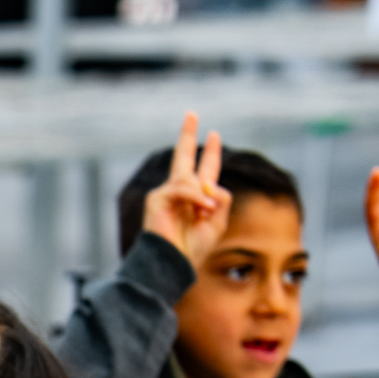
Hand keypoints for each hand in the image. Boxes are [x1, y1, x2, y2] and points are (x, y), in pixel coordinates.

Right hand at [143, 112, 233, 270]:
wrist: (173, 263)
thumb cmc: (193, 249)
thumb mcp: (218, 222)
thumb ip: (222, 199)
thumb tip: (211, 183)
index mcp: (196, 197)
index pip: (205, 169)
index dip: (211, 152)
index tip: (214, 134)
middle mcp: (180, 192)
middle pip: (183, 156)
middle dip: (187, 134)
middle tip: (191, 114)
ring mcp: (166, 194)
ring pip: (189, 178)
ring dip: (202, 195)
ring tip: (206, 213)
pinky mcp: (157, 199)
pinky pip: (181, 188)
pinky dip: (195, 198)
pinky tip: (201, 210)